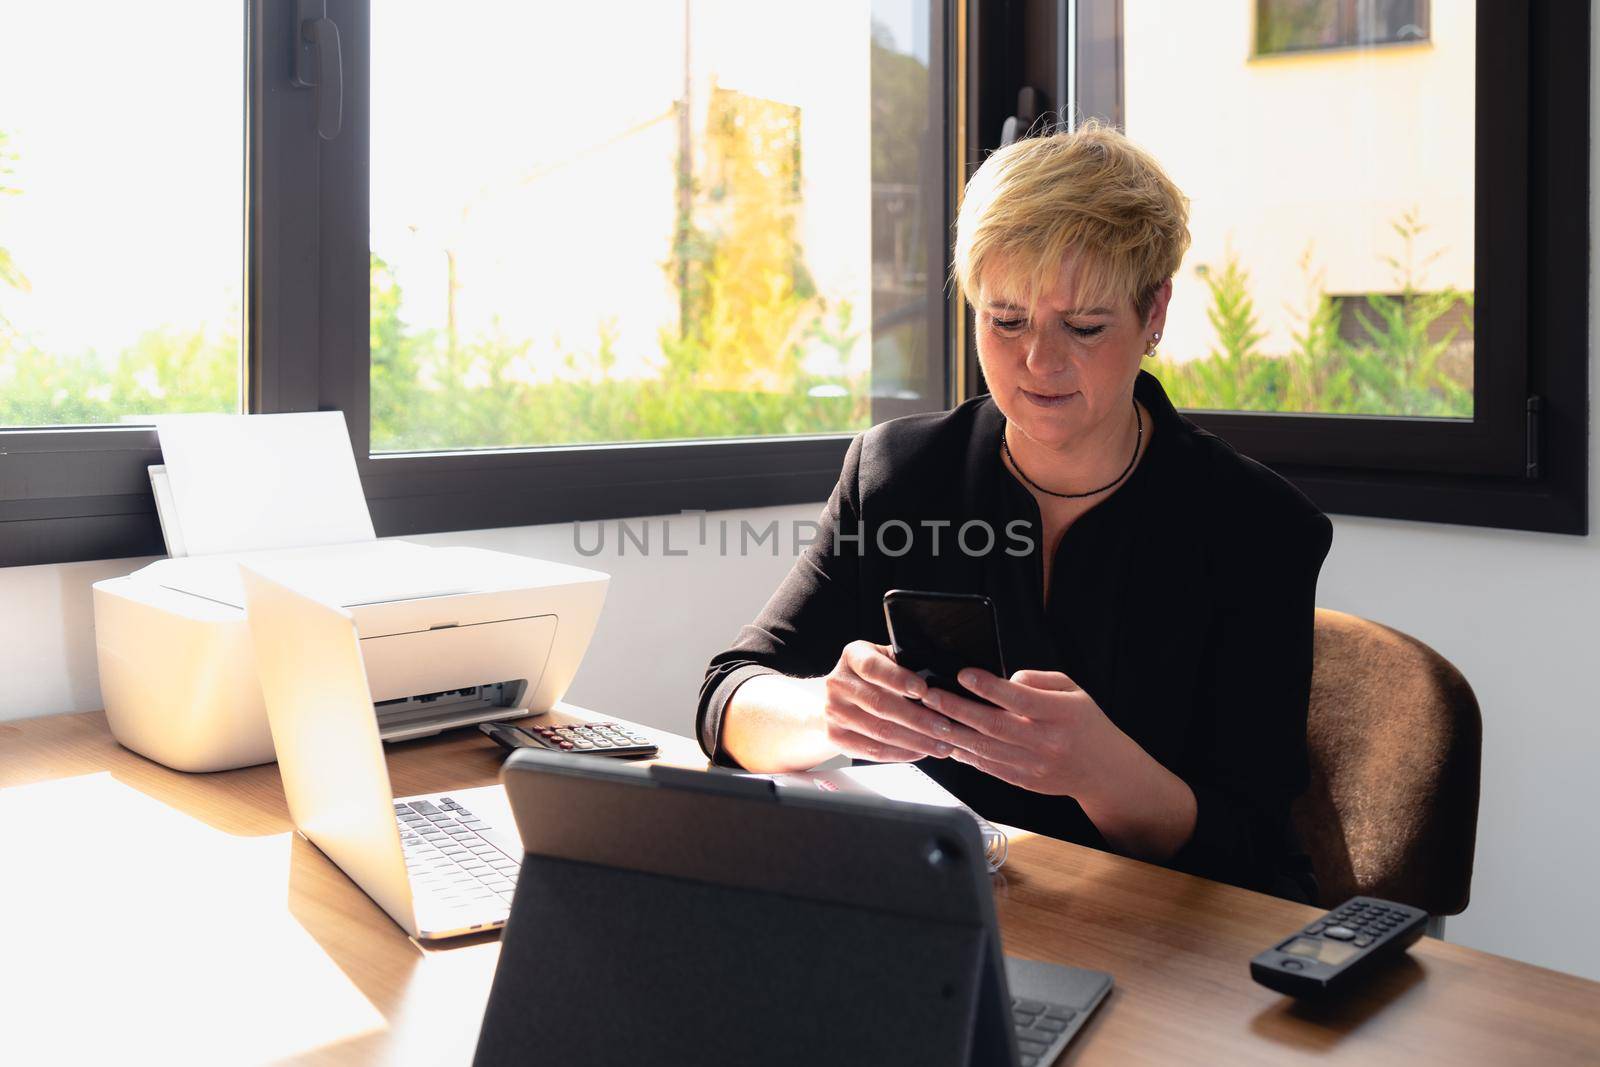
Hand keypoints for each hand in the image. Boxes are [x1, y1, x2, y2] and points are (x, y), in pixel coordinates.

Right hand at [822, 640, 958, 762]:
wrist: (838, 698)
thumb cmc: (872, 678)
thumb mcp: (885, 660)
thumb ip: (905, 665)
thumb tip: (939, 679)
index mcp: (853, 657)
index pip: (872, 667)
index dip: (898, 679)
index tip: (924, 690)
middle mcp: (838, 683)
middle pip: (880, 704)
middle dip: (918, 718)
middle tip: (945, 727)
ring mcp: (833, 712)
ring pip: (880, 731)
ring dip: (915, 741)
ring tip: (941, 745)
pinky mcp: (836, 738)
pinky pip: (873, 751)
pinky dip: (901, 753)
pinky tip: (920, 752)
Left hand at [925, 667, 1198, 859]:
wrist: (1104, 771)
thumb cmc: (1085, 723)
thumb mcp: (1072, 690)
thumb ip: (1037, 680)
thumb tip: (1004, 678)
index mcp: (1060, 714)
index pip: (1019, 699)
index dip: (988, 687)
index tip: (963, 674)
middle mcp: (1045, 742)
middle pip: (993, 726)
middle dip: (957, 709)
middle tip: (930, 695)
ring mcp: (1033, 766)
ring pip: (985, 749)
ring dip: (953, 733)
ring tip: (929, 718)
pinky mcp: (1024, 781)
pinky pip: (988, 767)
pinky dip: (966, 754)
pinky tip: (948, 741)